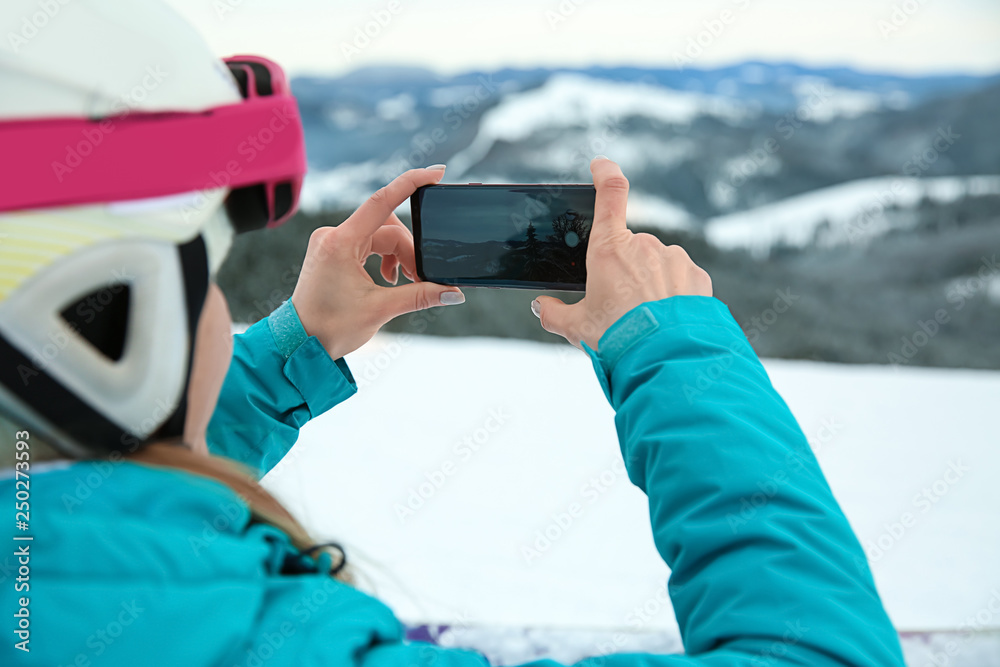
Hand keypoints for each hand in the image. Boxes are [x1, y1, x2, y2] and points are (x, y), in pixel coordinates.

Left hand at [291, 166, 464, 360]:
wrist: (300, 343)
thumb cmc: (330, 328)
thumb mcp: (380, 310)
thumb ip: (419, 296)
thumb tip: (453, 292)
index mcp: (341, 243)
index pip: (382, 202)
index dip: (411, 183)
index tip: (436, 173)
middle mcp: (333, 236)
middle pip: (387, 228)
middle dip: (410, 250)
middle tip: (423, 278)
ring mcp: (331, 242)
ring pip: (379, 237)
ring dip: (399, 257)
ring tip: (407, 283)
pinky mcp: (333, 251)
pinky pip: (367, 244)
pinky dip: (384, 258)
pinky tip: (391, 280)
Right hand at [533, 157, 712, 349]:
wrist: (665, 358)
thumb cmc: (617, 338)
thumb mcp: (578, 328)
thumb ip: (555, 314)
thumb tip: (540, 307)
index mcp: (609, 250)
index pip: (610, 194)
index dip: (605, 173)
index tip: (601, 164)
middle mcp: (644, 246)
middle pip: (630, 250)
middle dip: (624, 272)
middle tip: (618, 307)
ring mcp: (674, 259)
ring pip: (657, 265)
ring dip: (650, 284)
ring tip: (644, 319)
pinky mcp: (696, 276)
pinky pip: (680, 280)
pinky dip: (673, 295)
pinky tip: (666, 319)